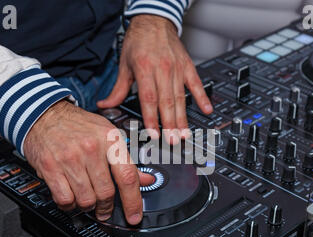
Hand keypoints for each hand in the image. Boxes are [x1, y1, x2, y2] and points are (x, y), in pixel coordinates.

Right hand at [23, 101, 153, 224]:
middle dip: (106, 207)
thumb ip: (126, 160)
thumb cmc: (78, 125)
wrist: (44, 114)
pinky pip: (64, 199)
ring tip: (86, 200)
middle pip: (106, 193)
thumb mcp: (107, 134)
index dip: (133, 201)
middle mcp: (91, 148)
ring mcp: (70, 158)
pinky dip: (69, 205)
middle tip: (104, 209)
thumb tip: (147, 179)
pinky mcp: (50, 167)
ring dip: (87, 206)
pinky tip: (71, 198)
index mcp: (110, 139)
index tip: (134, 216)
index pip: (127, 176)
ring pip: (86, 199)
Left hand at [97, 14, 212, 143]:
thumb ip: (117, 89)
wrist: (153, 20)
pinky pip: (196, 84)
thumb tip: (106, 105)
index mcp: (145, 69)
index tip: (154, 133)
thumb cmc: (138, 41)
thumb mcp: (124, 65)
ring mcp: (177, 68)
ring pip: (180, 97)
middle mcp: (162, 69)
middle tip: (172, 141)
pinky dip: (202, 97)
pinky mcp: (187, 66)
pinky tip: (207, 110)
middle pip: (167, 102)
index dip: (151, 118)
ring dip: (183, 118)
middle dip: (170, 124)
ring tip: (184, 134)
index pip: (148, 99)